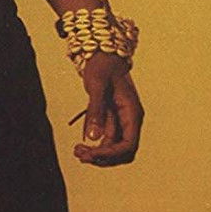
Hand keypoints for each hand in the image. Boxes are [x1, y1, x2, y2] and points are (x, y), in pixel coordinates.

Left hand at [73, 52, 143, 166]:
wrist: (103, 54)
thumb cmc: (102, 66)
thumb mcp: (97, 85)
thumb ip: (96, 110)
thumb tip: (93, 136)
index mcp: (132, 112)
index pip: (128, 144)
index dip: (111, 154)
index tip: (91, 153)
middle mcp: (130, 120)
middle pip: (122, 151)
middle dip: (103, 157)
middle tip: (81, 154)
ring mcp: (121, 121)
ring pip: (114, 148)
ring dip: (97, 153)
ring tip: (78, 151)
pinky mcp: (111, 120)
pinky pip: (107, 140)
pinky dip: (95, 145)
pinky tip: (81, 145)